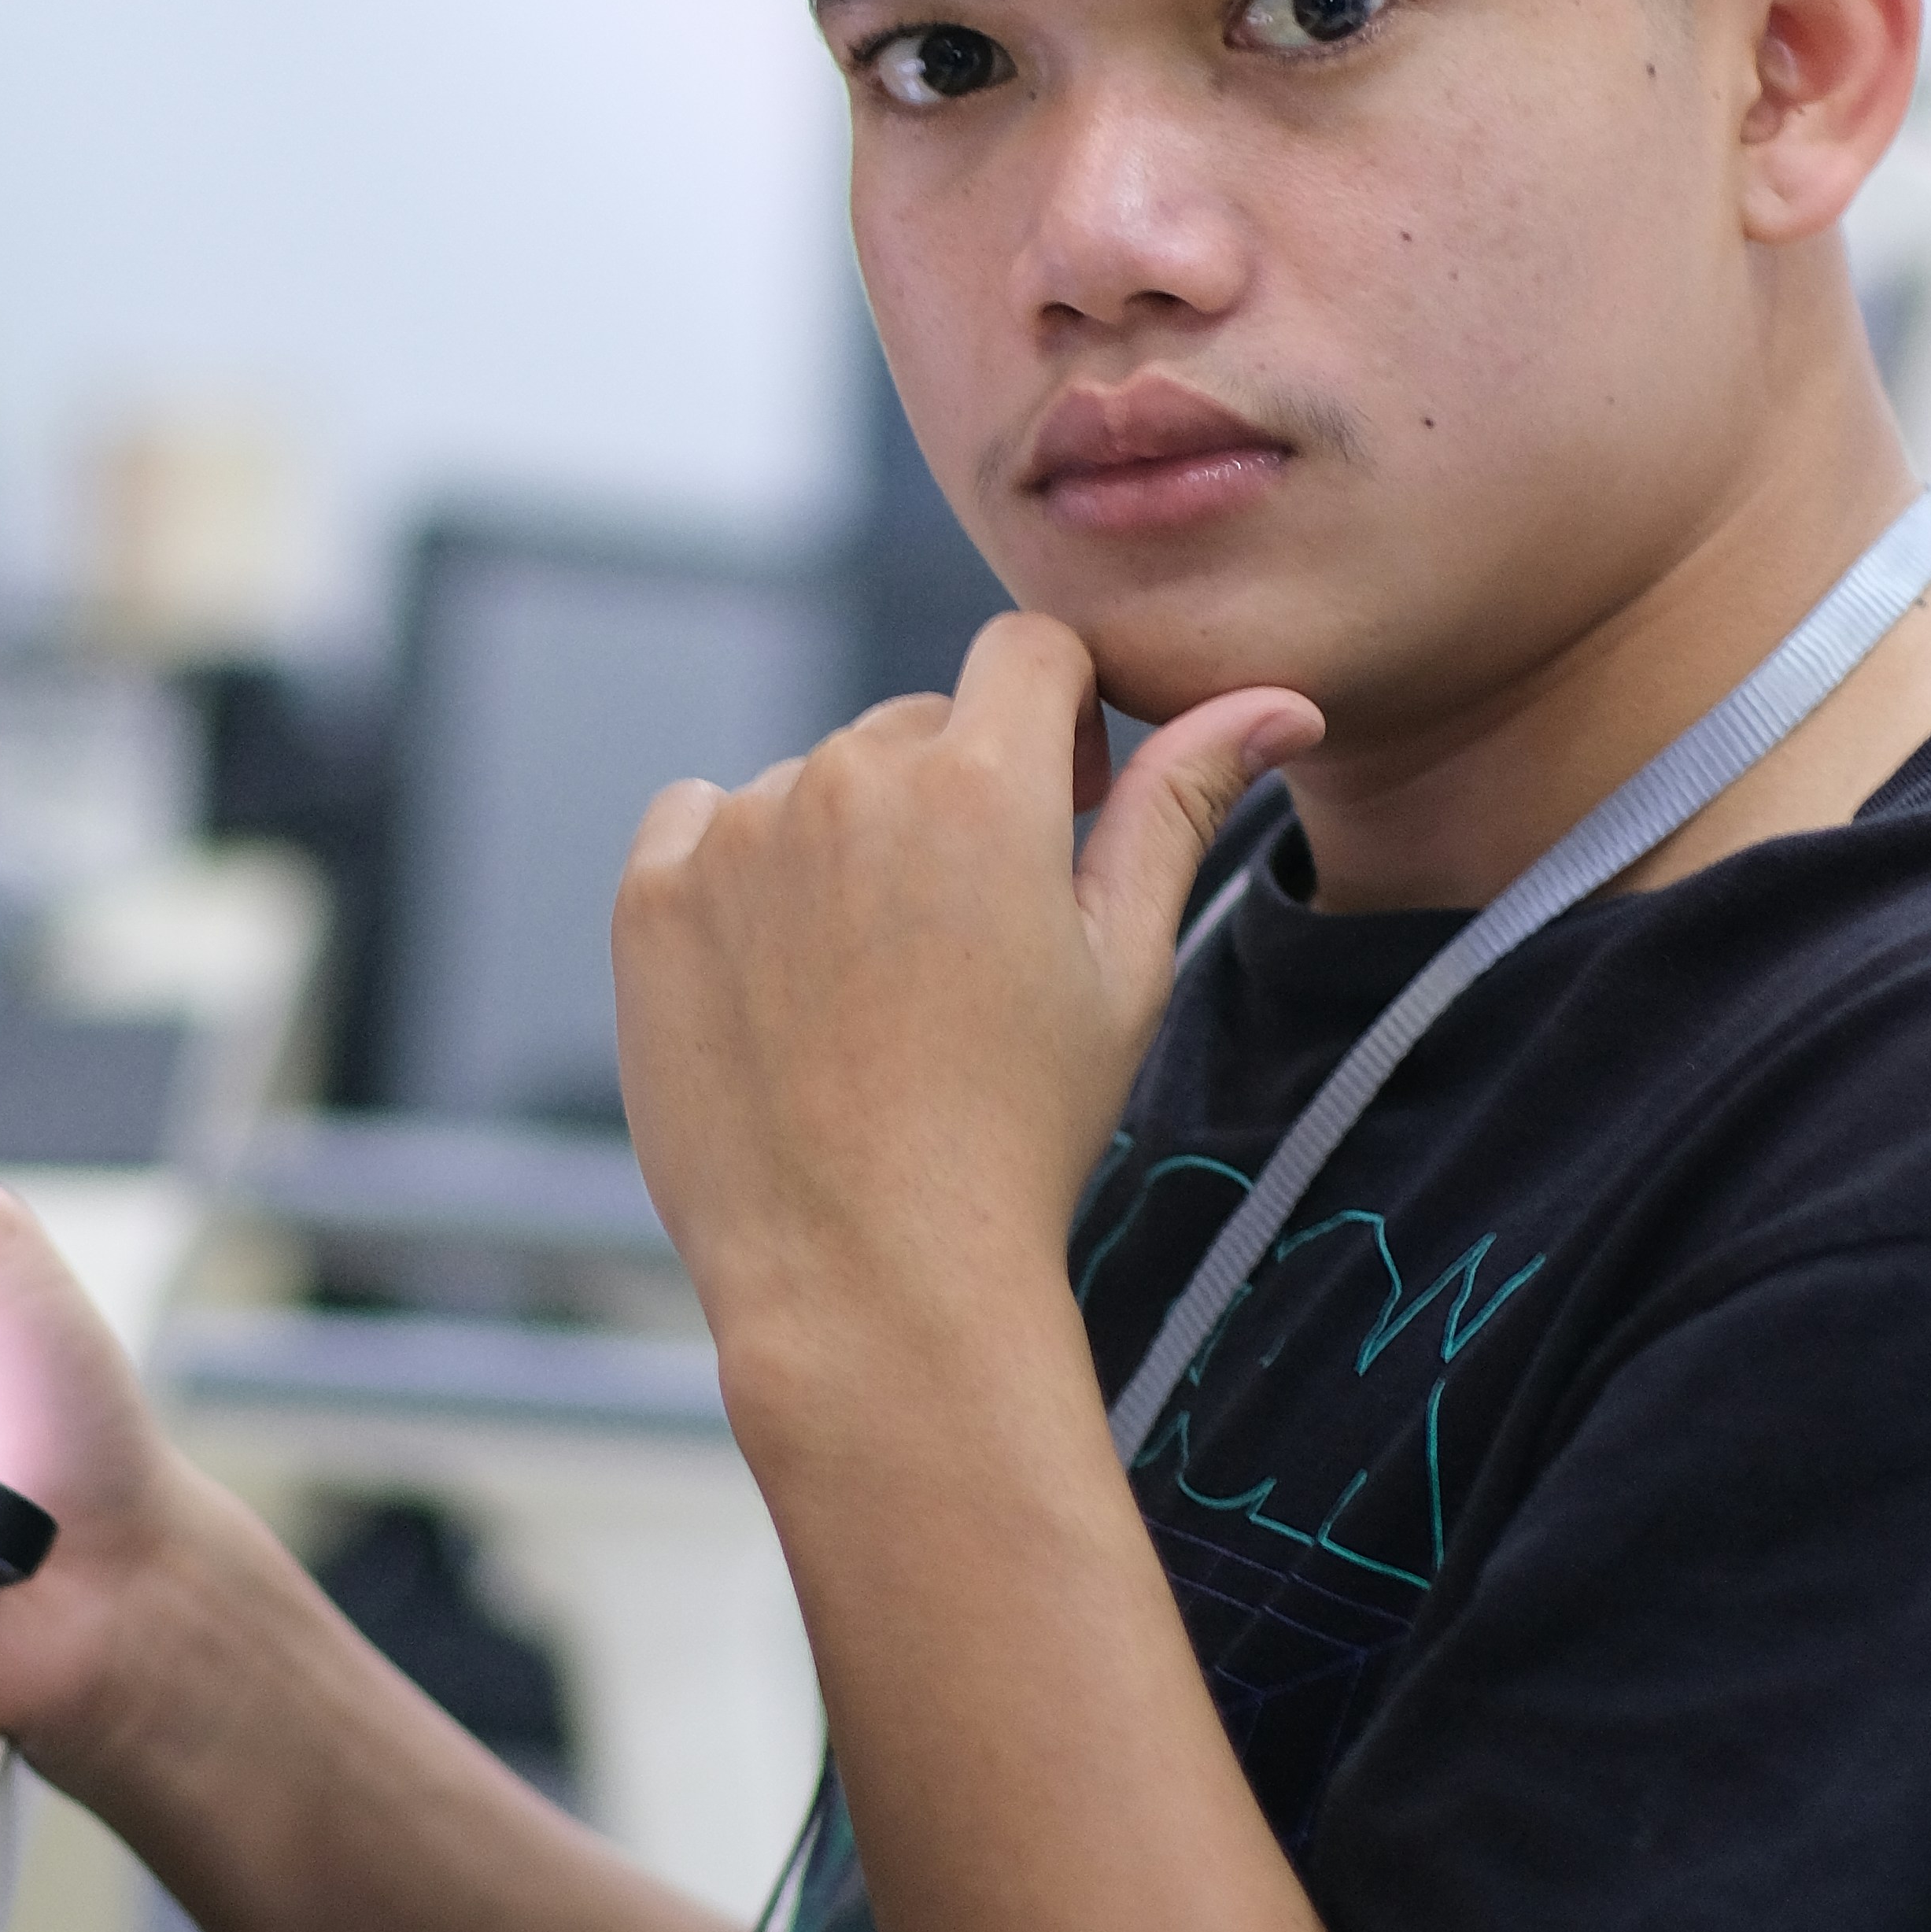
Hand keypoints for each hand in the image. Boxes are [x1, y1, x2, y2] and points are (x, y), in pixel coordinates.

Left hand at [609, 614, 1317, 1424]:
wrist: (868, 1277)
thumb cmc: (1019, 1132)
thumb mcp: (1124, 967)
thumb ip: (1181, 806)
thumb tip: (1278, 701)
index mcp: (980, 783)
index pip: (1028, 654)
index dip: (1062, 716)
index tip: (1067, 801)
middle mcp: (846, 779)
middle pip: (917, 726)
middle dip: (955, 796)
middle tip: (971, 941)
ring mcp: (735, 834)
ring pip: (810, 783)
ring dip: (848, 843)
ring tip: (876, 987)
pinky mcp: (652, 895)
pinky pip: (701, 821)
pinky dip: (741, 872)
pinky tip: (784, 978)